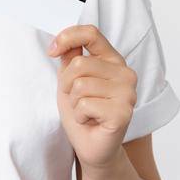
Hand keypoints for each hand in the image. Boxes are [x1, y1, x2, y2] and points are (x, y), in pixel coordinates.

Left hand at [47, 24, 136, 168]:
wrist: (91, 146)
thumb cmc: (82, 111)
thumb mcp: (70, 80)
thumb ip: (70, 57)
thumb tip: (62, 40)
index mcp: (113, 60)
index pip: (91, 34)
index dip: (67, 37)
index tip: (52, 51)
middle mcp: (125, 73)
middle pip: (79, 63)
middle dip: (66, 84)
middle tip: (75, 100)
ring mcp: (127, 93)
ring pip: (80, 85)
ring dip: (73, 102)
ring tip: (84, 111)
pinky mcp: (122, 112)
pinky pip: (85, 104)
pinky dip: (79, 115)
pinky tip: (90, 121)